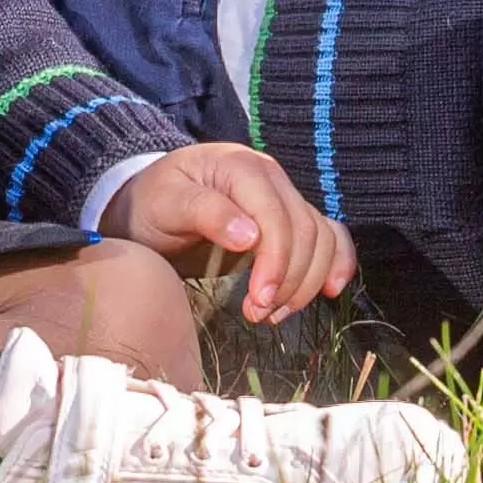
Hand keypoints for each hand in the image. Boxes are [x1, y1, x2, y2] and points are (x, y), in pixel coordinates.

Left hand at [109, 141, 355, 321]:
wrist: (146, 203)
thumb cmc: (152, 203)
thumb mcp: (165, 204)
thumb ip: (205, 212)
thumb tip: (249, 236)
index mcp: (242, 167)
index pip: (276, 217)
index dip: (276, 263)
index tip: (258, 303)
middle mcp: (271, 178)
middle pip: (305, 231)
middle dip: (289, 280)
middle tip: (258, 314)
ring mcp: (283, 197)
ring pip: (320, 237)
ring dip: (306, 281)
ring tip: (273, 313)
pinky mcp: (287, 220)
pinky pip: (328, 235)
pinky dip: (336, 262)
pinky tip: (331, 289)